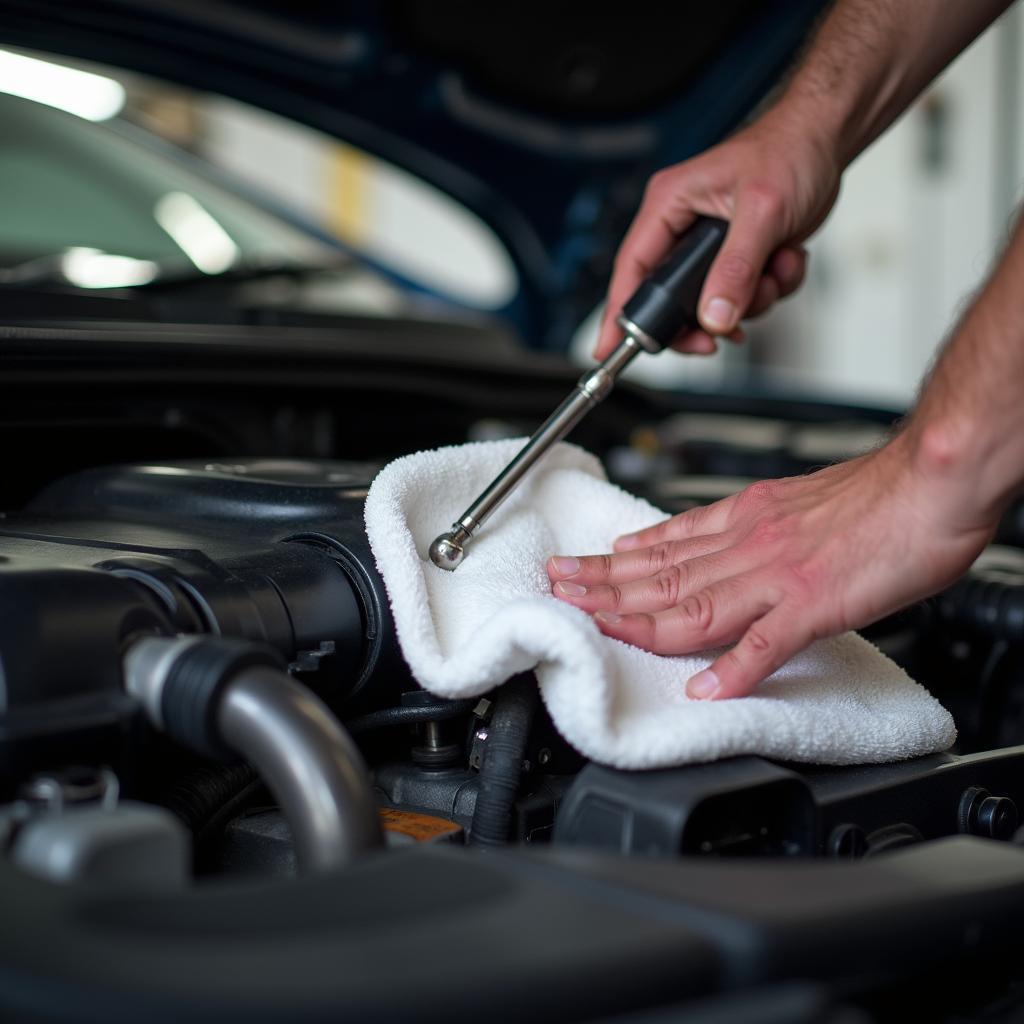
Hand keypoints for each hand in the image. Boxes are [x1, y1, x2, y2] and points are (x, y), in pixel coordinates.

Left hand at [547, 437, 994, 698]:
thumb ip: (750, 525)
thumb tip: (714, 540)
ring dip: (637, 619)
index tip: (582, 569)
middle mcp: (750, 543)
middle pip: (663, 573)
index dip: (617, 561)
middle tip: (557, 590)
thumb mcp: (793, 498)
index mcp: (747, 518)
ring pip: (693, 601)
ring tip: (593, 626)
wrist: (933, 476)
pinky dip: (734, 668)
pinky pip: (767, 641)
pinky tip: (706, 690)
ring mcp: (779, 574)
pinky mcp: (817, 601)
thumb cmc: (878, 492)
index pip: (666, 544)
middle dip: (603, 586)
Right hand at [596, 107, 840, 359]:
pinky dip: (772, 287)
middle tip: (720, 335)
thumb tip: (714, 317)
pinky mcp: (737, 259)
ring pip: (713, 304)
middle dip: (704, 318)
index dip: (619, 314)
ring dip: (751, 300)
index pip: (633, 268)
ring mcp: (711, 248)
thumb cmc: (788, 149)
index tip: (609, 350)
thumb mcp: (761, 212)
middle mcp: (683, 229)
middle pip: (671, 300)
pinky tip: (786, 258)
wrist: (826, 140)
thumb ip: (736, 269)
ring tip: (775, 267)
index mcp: (669, 205)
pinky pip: (744, 297)